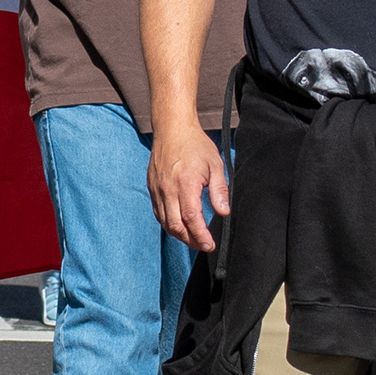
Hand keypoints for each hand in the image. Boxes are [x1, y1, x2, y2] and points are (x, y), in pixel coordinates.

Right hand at [149, 121, 229, 249]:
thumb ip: (220, 190)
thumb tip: (223, 212)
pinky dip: (168, 224)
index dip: (200, 236)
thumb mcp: (215, 164)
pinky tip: (180, 224)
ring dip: (179, 234)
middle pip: (175, 226)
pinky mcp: (152, 188)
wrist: (172, 129)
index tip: (210, 245)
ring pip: (165, 222)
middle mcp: (168, 189)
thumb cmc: (195, 145)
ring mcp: (157, 189)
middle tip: (203, 245)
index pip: (191, 218)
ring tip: (193, 238)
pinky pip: (158, 213)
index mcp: (185, 183)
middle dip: (190, 241)